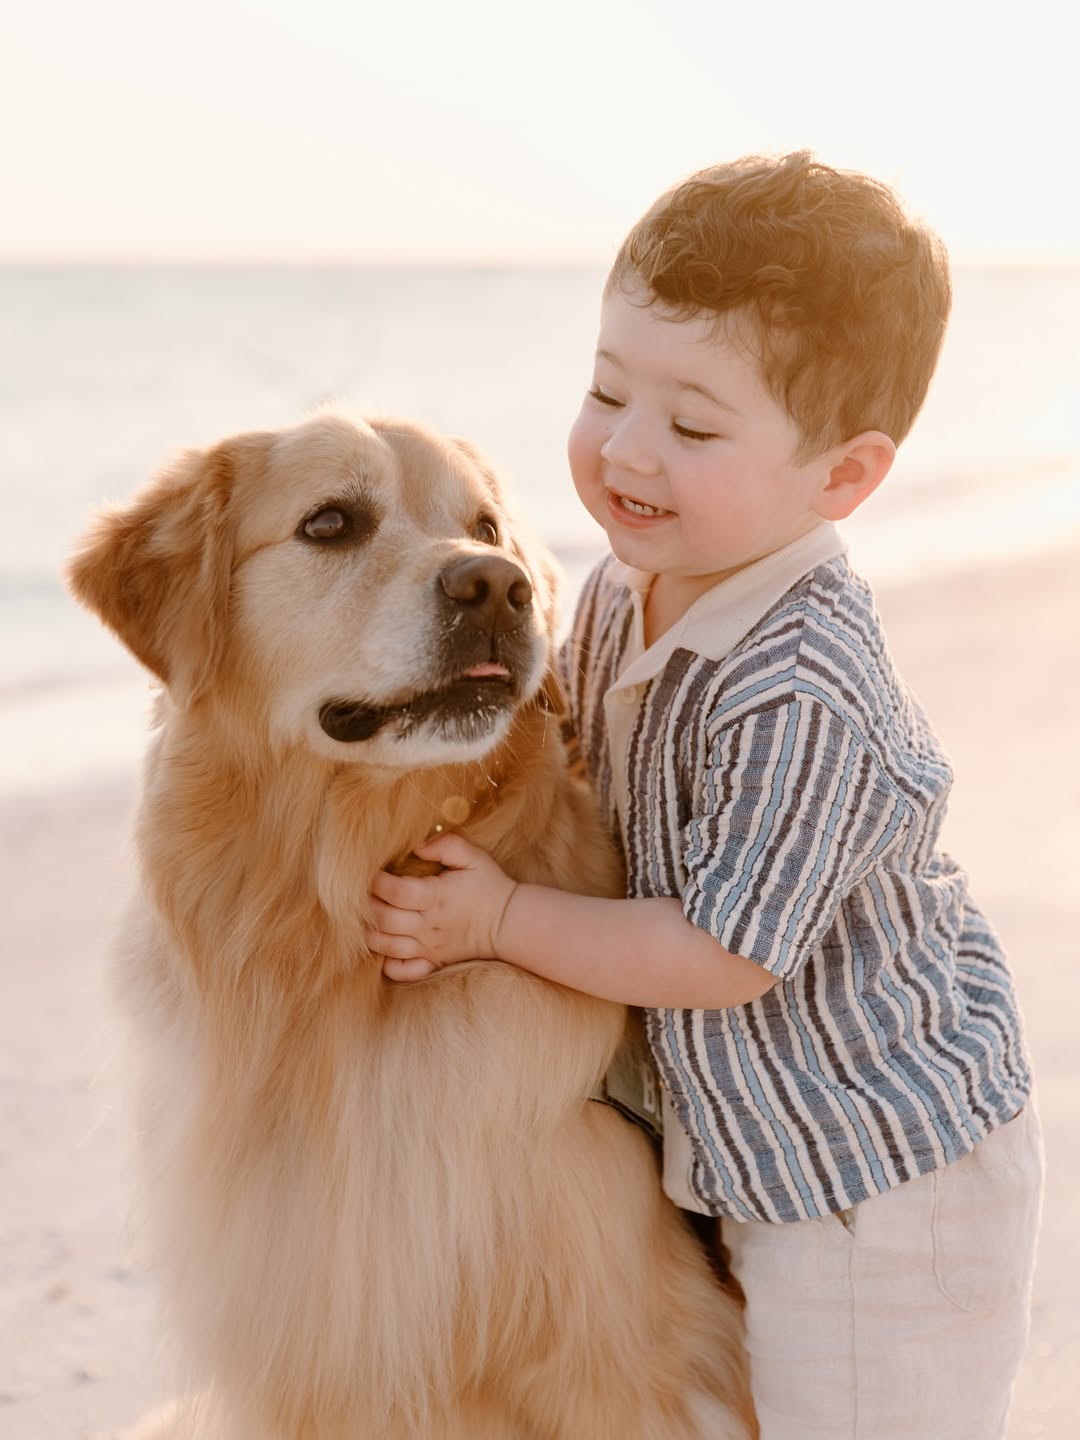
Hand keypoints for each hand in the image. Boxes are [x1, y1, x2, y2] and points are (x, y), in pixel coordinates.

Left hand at [369, 831, 518, 982]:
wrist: (509, 923)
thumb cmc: (489, 885)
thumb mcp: (473, 856)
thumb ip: (445, 844)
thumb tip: (415, 845)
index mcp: (437, 897)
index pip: (396, 892)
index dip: (377, 881)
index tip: (373, 871)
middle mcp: (429, 925)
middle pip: (384, 919)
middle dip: (366, 905)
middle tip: (363, 892)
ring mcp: (428, 947)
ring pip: (386, 946)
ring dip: (369, 932)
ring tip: (366, 916)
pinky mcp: (431, 962)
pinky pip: (401, 971)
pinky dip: (386, 962)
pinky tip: (383, 946)